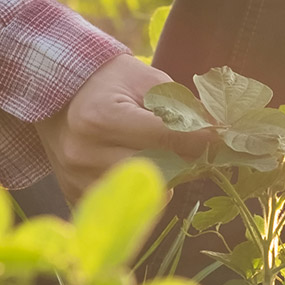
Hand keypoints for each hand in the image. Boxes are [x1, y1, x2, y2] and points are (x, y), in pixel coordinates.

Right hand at [37, 54, 209, 200]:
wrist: (60, 91)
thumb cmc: (111, 81)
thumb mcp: (148, 81)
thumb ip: (183, 107)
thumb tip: (221, 133)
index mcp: (101, 117)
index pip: (165, 138)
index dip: (201, 138)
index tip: (225, 138)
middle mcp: (84, 153)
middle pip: (157, 170)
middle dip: (186, 160)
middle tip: (201, 149)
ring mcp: (77, 178)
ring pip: (144, 191)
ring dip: (167, 176)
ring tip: (169, 155)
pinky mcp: (74, 195)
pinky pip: (124, 203)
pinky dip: (143, 189)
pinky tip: (146, 168)